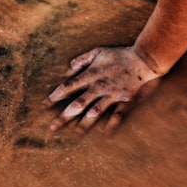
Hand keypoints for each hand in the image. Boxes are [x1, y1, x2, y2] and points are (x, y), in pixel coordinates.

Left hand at [45, 46, 161, 132]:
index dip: (56, 96)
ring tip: (74, 134)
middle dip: (64, 116)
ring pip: (95, 112)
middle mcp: (99, 86)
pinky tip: (104, 133)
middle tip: (53, 127)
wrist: (142, 59)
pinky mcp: (124, 100)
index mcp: (91, 74)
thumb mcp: (98, 51)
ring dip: (84, 124)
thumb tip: (69, 67)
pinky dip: (111, 124)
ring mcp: (112, 94)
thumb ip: (83, 59)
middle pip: (78, 103)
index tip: (45, 105)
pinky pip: (117, 115)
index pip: (69, 86)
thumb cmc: (118, 55)